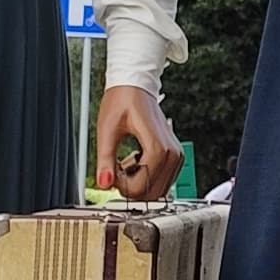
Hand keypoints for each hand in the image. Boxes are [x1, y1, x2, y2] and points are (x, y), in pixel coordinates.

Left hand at [93, 84, 181, 199]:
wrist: (136, 86)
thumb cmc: (123, 101)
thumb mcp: (107, 130)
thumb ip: (105, 160)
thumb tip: (103, 182)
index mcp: (158, 147)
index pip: (142, 187)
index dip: (121, 186)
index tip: (110, 172)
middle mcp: (172, 154)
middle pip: (152, 192)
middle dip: (130, 187)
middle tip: (116, 169)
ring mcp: (176, 156)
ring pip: (158, 190)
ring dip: (138, 183)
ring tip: (125, 163)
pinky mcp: (174, 157)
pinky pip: (161, 180)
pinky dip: (145, 177)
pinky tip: (134, 161)